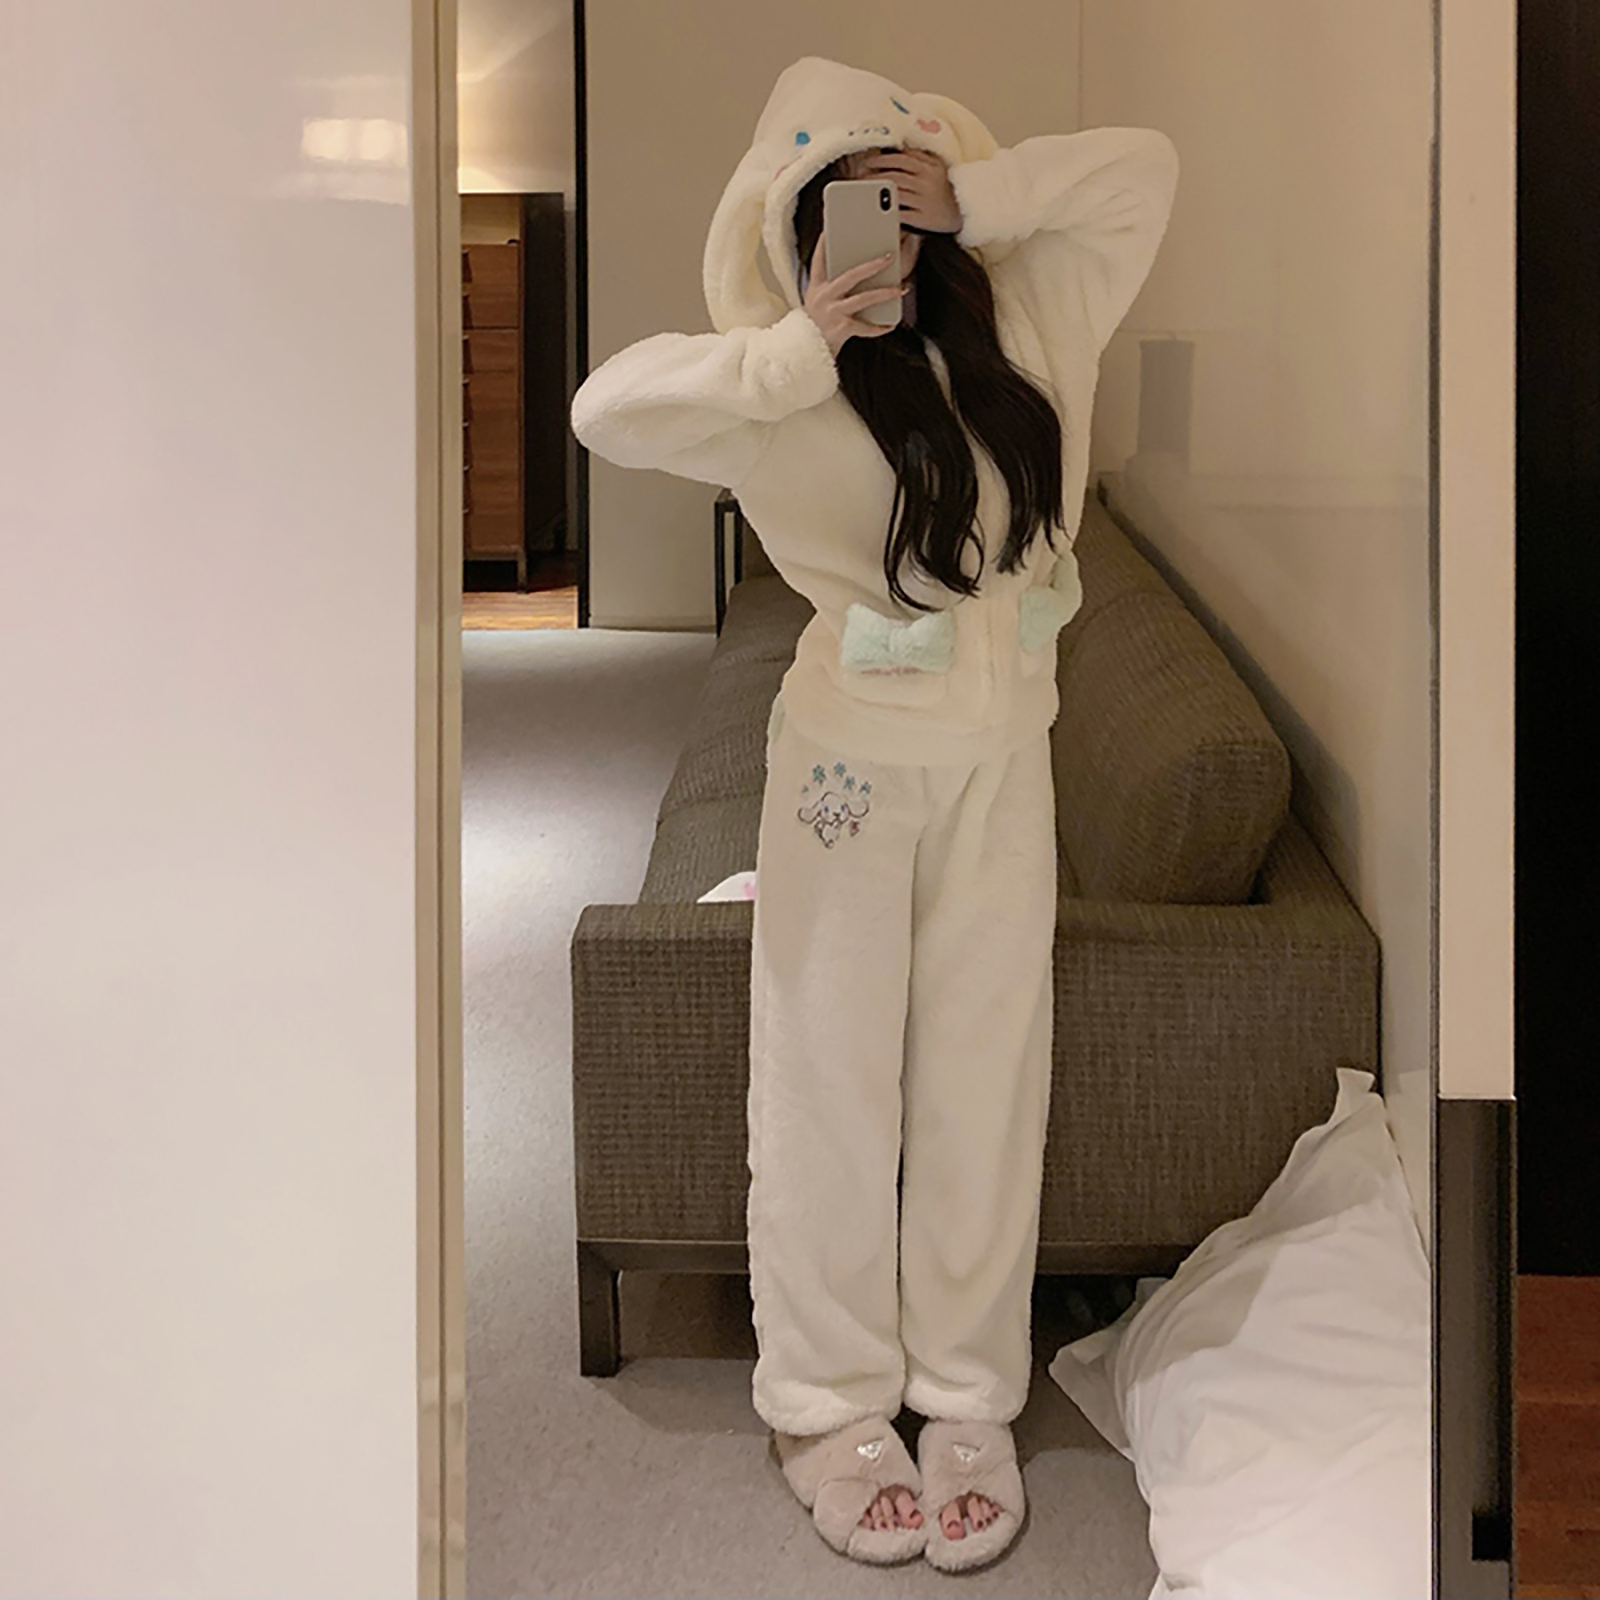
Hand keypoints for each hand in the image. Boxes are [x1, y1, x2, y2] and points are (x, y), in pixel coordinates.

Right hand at [801, 235, 906, 356]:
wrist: (806, 352)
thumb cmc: (816, 326)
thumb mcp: (816, 302)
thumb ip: (831, 286)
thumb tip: (859, 273)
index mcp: (816, 288)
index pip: (819, 260)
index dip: (825, 244)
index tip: (832, 230)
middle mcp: (823, 297)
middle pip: (851, 276)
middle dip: (872, 265)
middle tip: (889, 257)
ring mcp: (833, 312)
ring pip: (864, 298)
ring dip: (884, 293)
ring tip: (900, 288)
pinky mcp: (841, 329)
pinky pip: (866, 327)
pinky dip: (879, 327)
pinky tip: (890, 324)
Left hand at [856, 147, 963, 233]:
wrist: (963, 211)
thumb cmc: (946, 188)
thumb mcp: (936, 166)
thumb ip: (919, 156)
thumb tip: (899, 148)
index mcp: (928, 167)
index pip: (900, 159)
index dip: (881, 160)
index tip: (867, 162)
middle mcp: (926, 182)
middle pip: (894, 176)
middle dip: (874, 176)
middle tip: (860, 177)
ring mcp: (924, 200)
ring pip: (895, 193)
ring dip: (877, 192)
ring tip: (865, 192)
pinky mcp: (922, 218)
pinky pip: (901, 213)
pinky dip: (888, 211)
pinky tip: (877, 209)